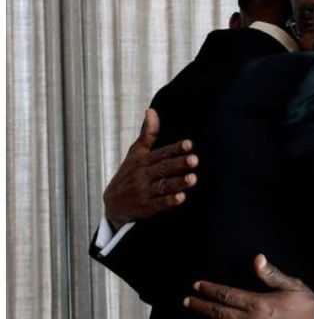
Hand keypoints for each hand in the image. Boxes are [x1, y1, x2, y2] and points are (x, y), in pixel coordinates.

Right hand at [102, 108, 198, 226]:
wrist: (113, 203)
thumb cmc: (129, 173)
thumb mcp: (135, 153)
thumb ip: (147, 134)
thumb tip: (152, 110)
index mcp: (143, 160)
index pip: (161, 153)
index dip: (175, 149)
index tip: (189, 143)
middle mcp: (143, 175)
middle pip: (163, 168)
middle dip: (178, 164)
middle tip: (195, 159)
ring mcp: (144, 191)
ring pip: (163, 186)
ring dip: (178, 182)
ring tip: (193, 178)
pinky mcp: (146, 207)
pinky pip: (159, 204)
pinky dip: (169, 201)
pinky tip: (181, 198)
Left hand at [181, 255, 313, 318]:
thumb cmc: (308, 309)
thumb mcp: (294, 286)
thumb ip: (272, 274)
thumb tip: (257, 260)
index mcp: (257, 303)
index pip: (227, 295)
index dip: (210, 289)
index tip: (197, 286)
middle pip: (218, 313)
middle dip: (200, 307)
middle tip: (186, 302)